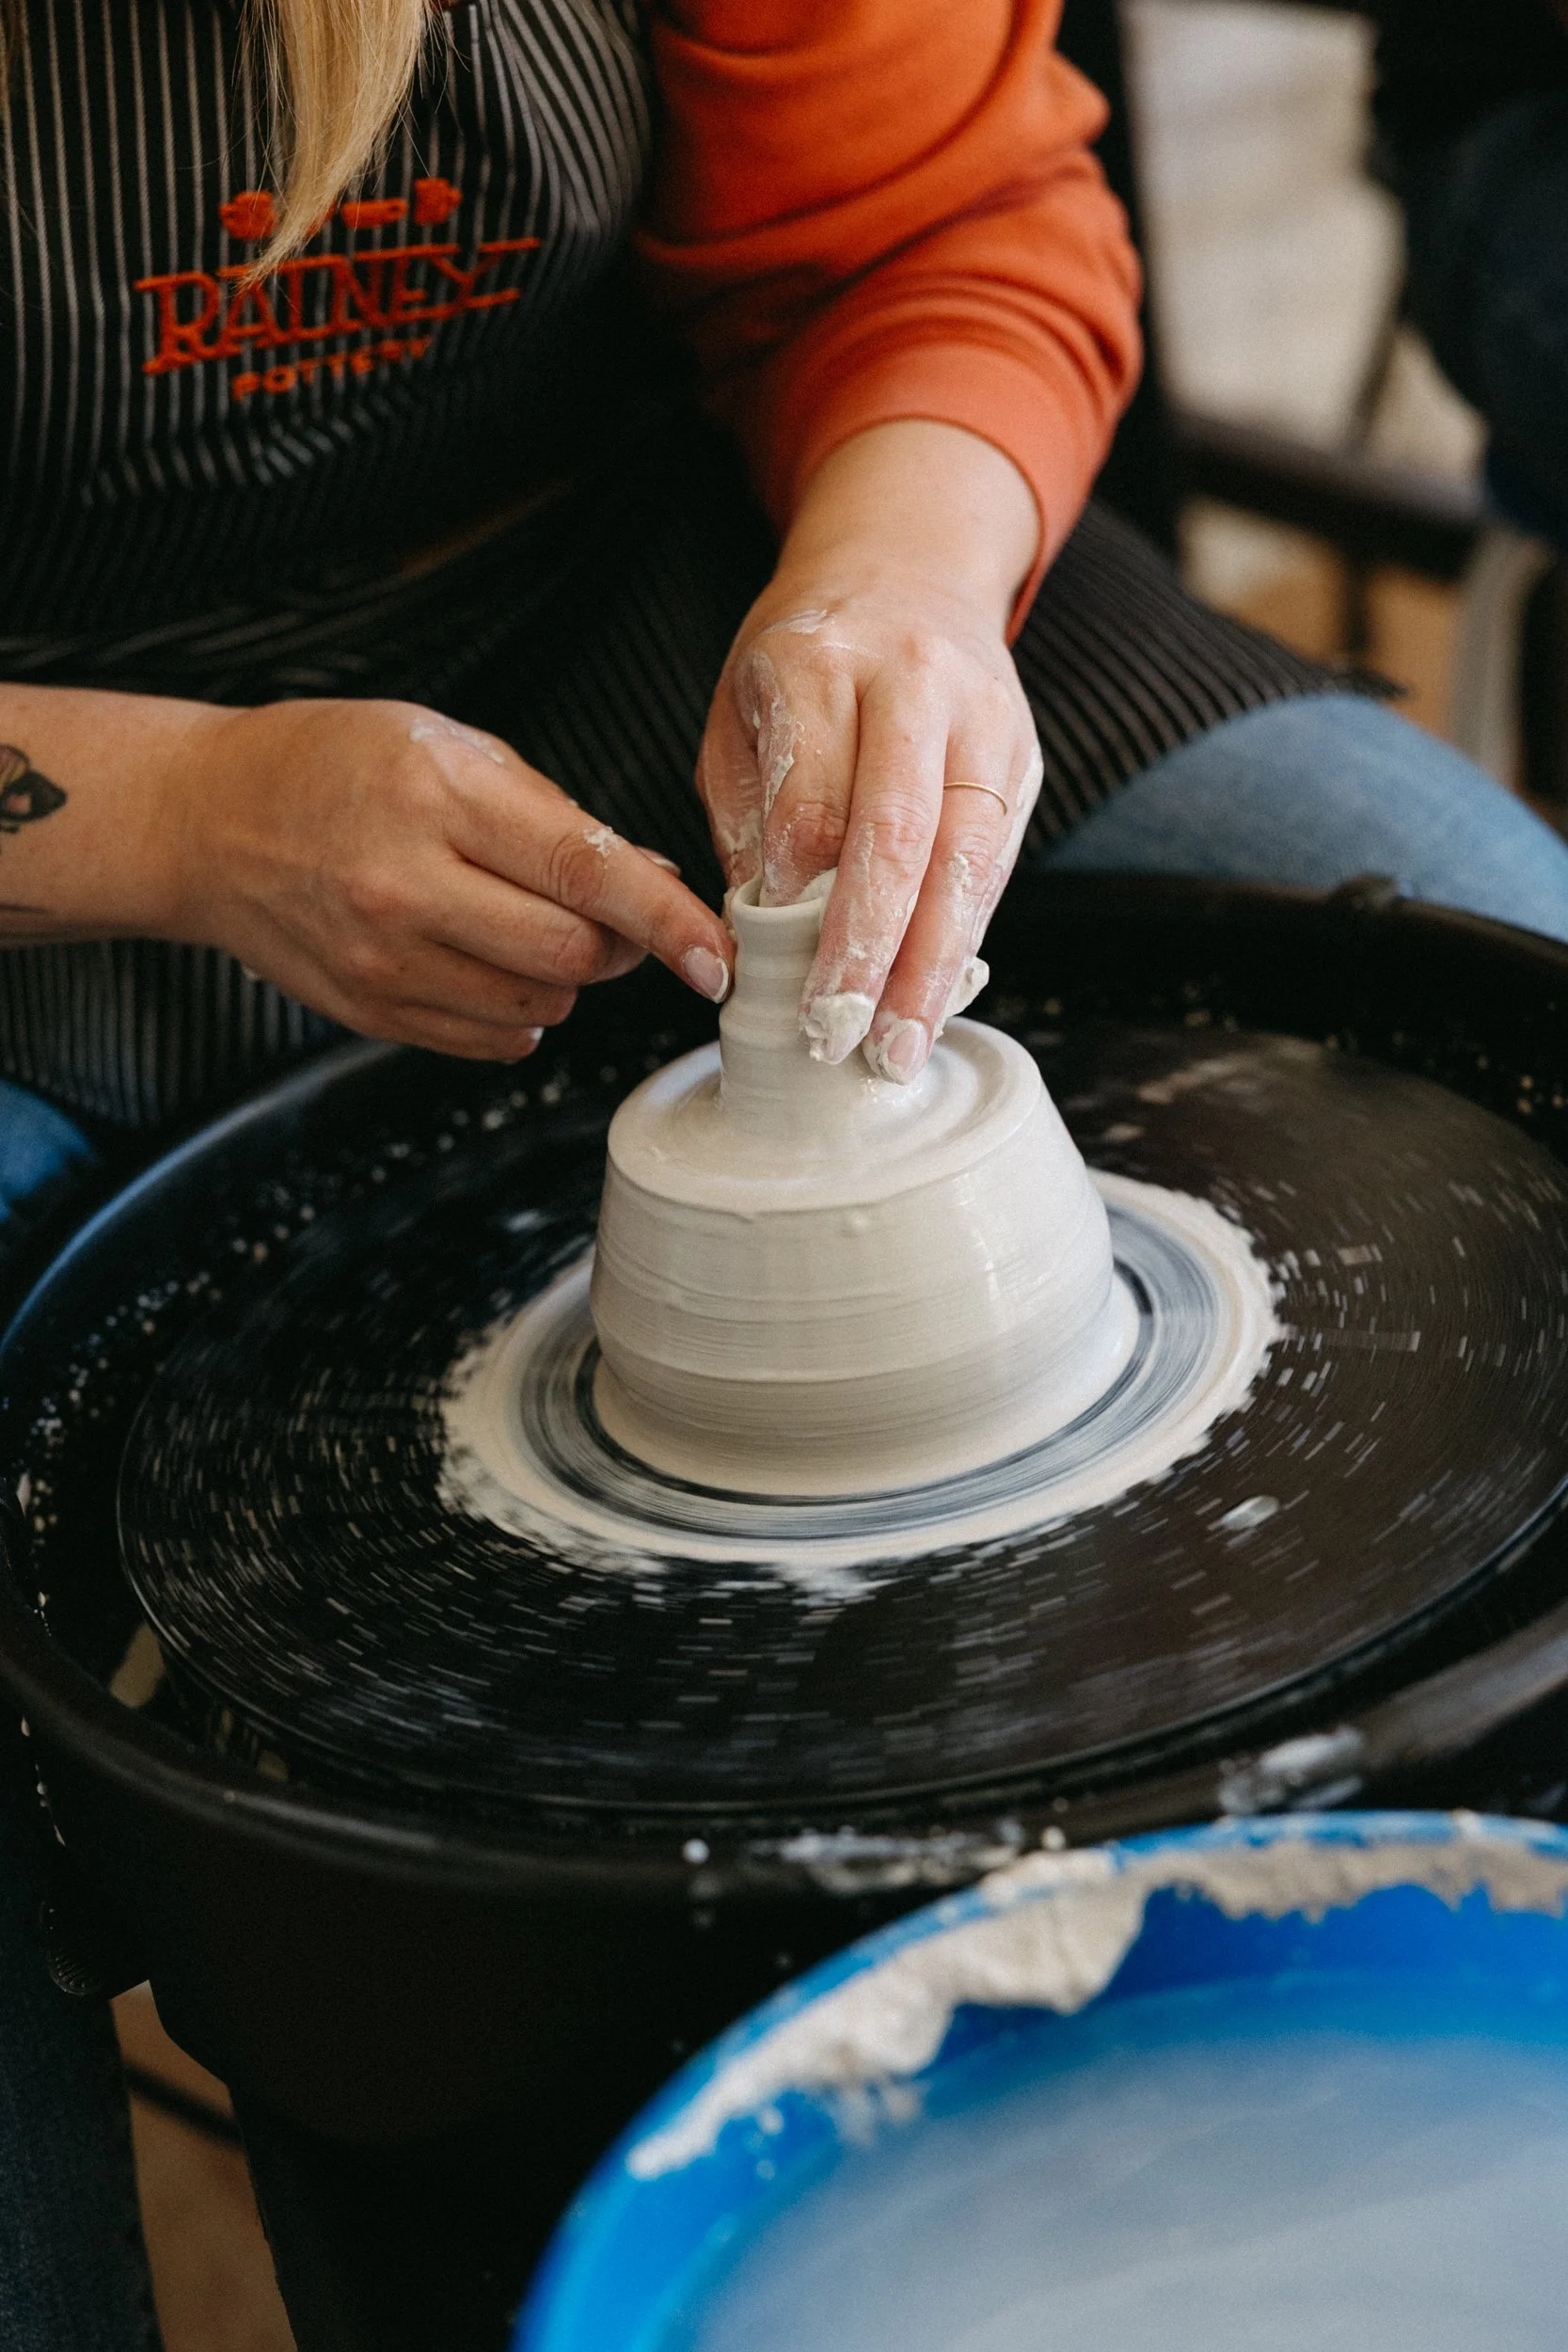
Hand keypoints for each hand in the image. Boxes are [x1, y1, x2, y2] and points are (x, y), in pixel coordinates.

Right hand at [161, 699, 732, 1058]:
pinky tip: (482, 959)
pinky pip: (494, 1039)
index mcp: (440, 797)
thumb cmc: (336, 766)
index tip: (717, 956)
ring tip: (521, 923)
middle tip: (605, 912)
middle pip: (573, 954)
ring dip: (564, 975)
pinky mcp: (371, 1012)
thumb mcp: (450, 748)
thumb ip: (557, 819)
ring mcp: (384, 959)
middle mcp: (407, 885)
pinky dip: (518, 1009)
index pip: (585, 874)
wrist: (210, 820)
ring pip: (540, 1003)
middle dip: (617, 943)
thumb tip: (656, 882)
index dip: (666, 921)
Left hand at [696, 422, 1043, 1083]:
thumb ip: (749, 815)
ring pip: (965, 857)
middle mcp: (913, 680)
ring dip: (931, 965)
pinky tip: (934, 998)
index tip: (771, 971)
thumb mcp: (741, 711)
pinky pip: (996, 859)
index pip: (814, 797)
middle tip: (838, 1035)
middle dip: (869, 949)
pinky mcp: (1023, 754)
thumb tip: (759, 935)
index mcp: (820, 660)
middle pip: (898, 833)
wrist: (910, 566)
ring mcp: (983, 716)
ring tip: (898, 1047)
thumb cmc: (804, 659)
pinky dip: (965, 935)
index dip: (794, 895)